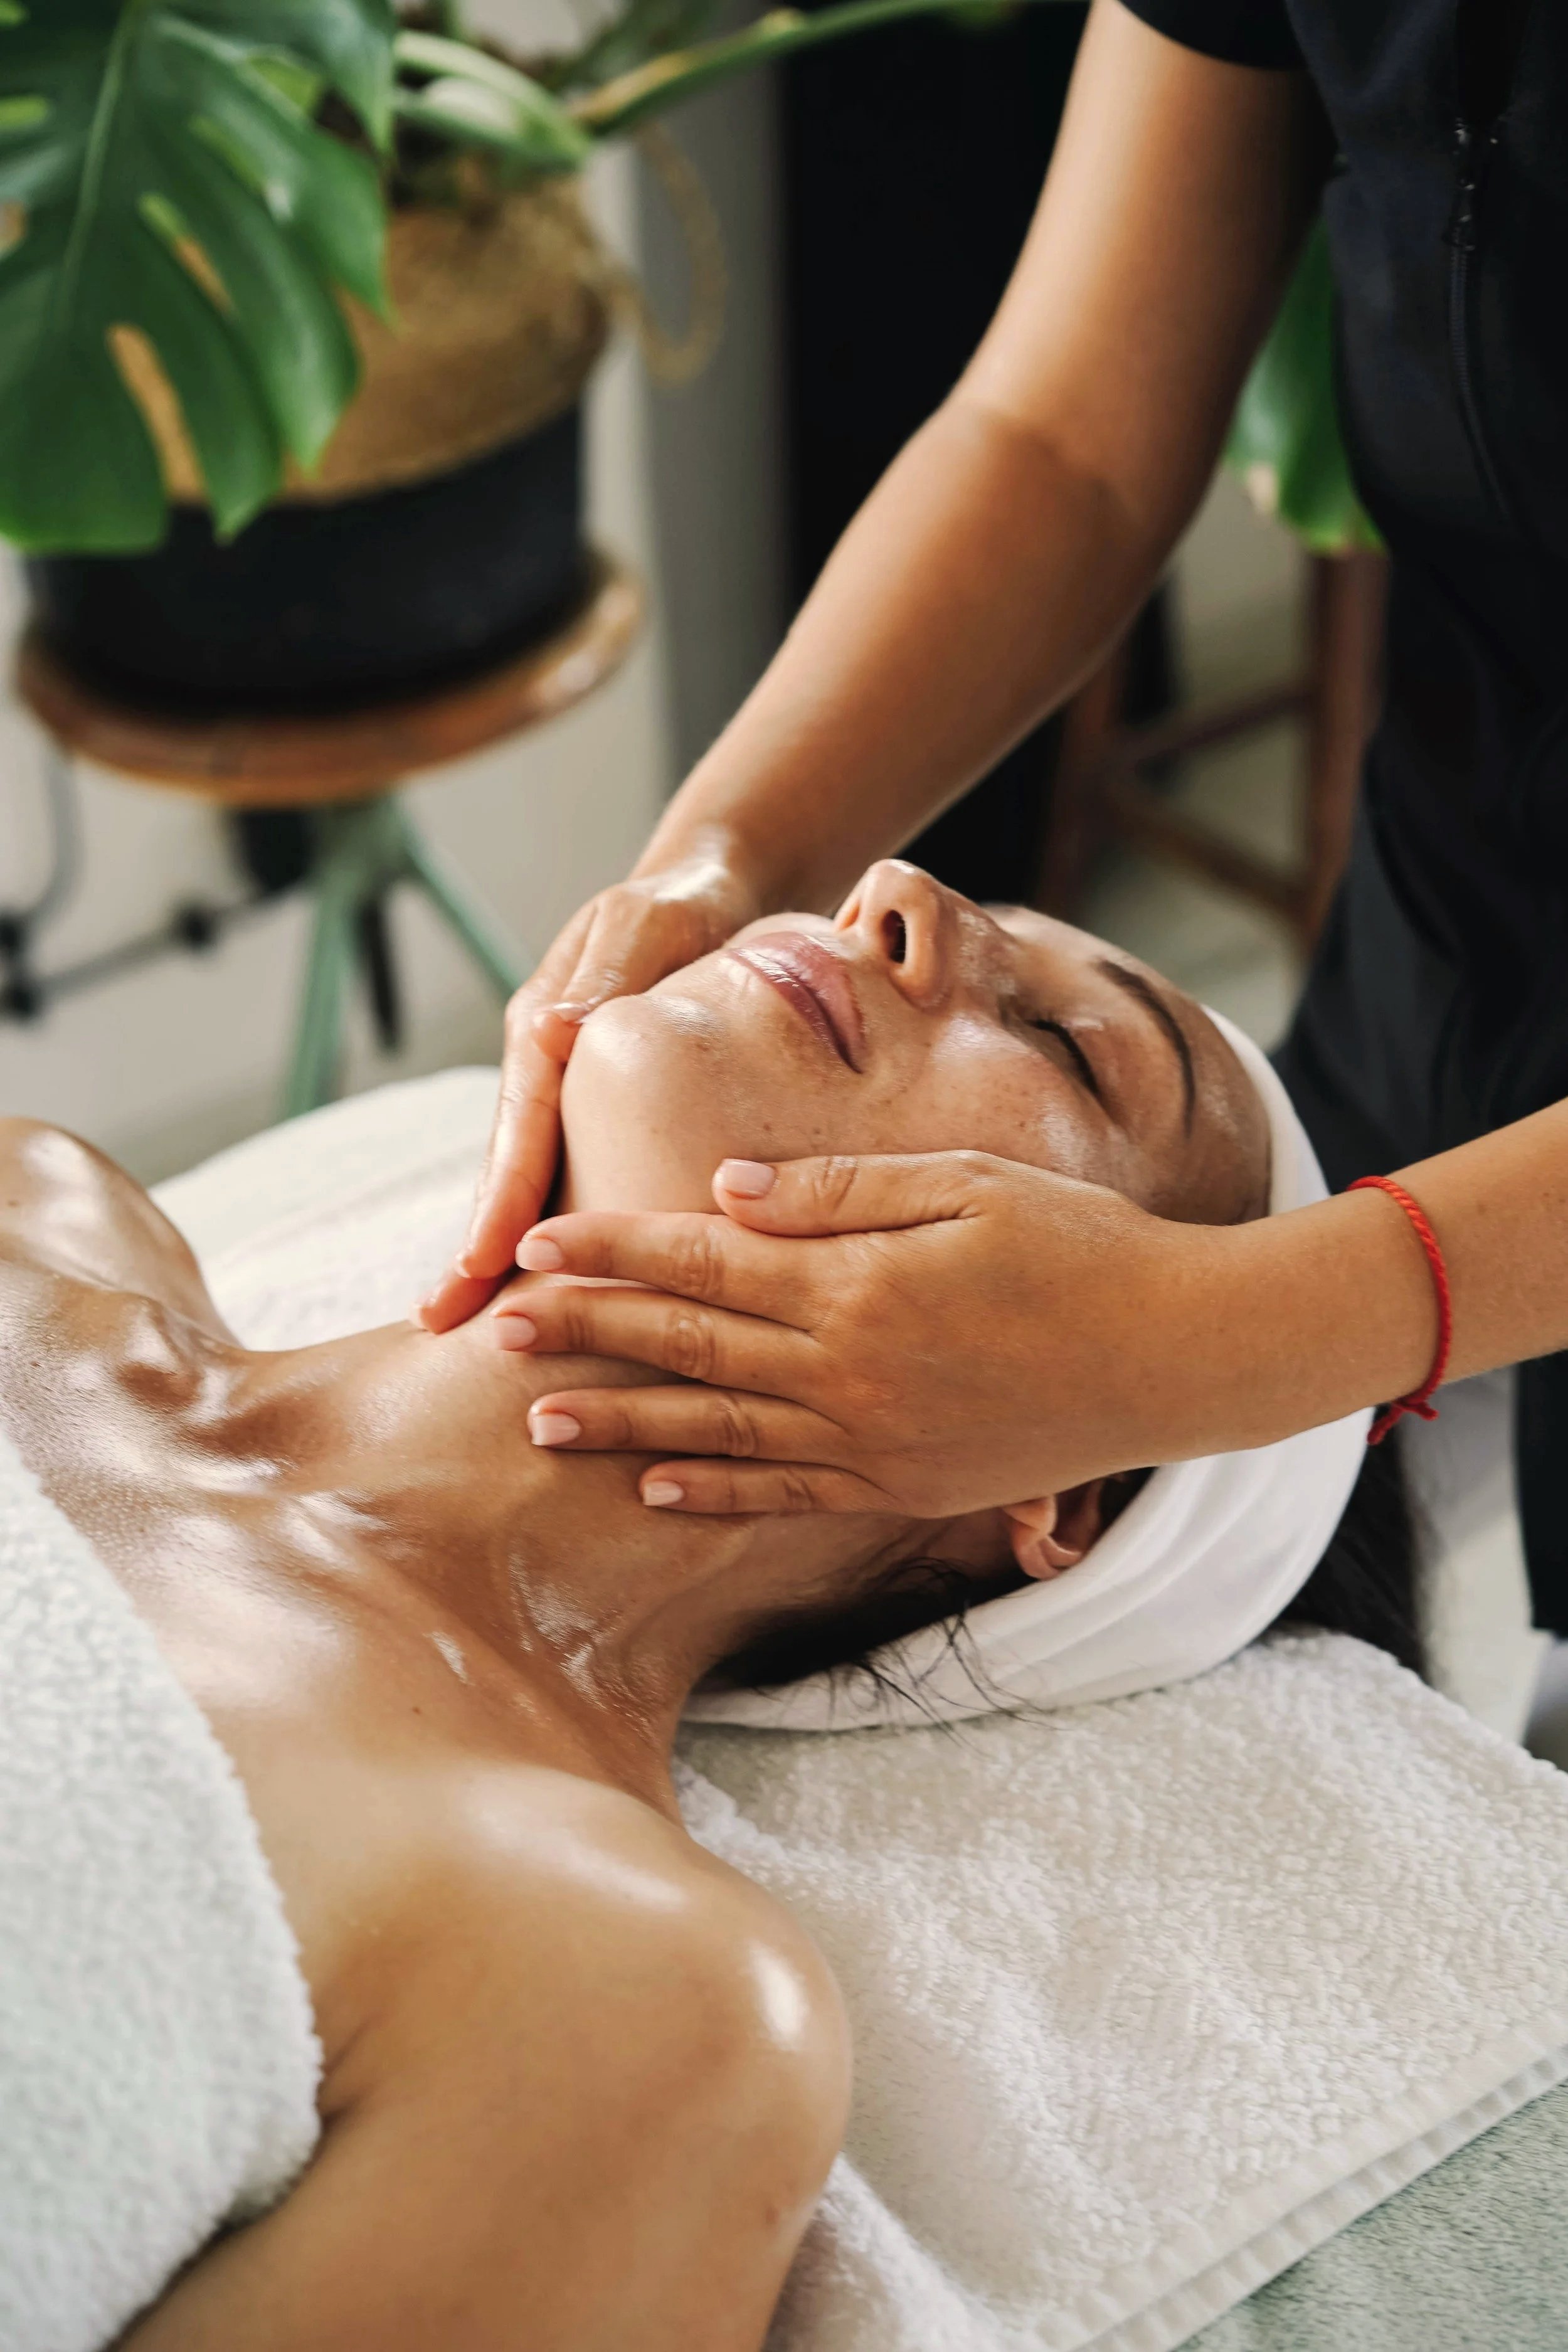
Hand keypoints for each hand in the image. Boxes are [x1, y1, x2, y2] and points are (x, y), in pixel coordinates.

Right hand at [417, 856, 759, 1331]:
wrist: (710, 888)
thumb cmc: (684, 899)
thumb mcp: (648, 921)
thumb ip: (606, 972)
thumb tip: (548, 1029)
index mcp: (542, 1029)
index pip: (518, 1125)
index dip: (499, 1196)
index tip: (477, 1262)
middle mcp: (542, 1068)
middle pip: (507, 1167)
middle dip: (475, 1245)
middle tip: (441, 1321)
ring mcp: (565, 1093)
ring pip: (531, 1179)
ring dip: (506, 1248)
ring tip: (479, 1326)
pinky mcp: (598, 1109)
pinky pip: (571, 1172)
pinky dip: (556, 1224)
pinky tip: (559, 1285)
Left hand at [495, 1151, 1235, 1516]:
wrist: (1180, 1356)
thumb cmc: (1081, 1248)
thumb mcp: (967, 1183)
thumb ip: (839, 1192)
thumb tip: (724, 1189)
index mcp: (857, 1283)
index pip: (702, 1259)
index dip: (612, 1249)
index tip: (535, 1241)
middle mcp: (848, 1370)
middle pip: (689, 1345)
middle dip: (587, 1335)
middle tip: (500, 1330)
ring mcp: (873, 1440)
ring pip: (717, 1433)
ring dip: (623, 1427)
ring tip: (540, 1424)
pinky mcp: (903, 1485)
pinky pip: (787, 1497)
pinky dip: (715, 1494)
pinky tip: (656, 1488)